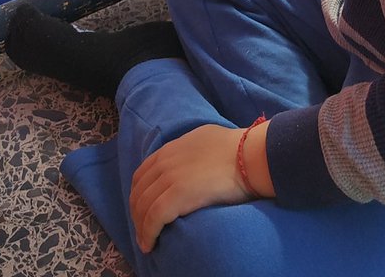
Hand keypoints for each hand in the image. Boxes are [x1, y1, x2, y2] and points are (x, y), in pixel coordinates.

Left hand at [129, 124, 250, 253]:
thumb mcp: (202, 139)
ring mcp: (169, 178)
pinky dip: (148, 234)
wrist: (247, 155)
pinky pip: (153, 219)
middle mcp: (164, 162)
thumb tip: (191, 160)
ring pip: (143, 207)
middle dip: (137, 214)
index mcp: (170, 149)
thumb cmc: (234, 148)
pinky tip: (149, 245)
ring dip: (141, 228)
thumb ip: (189, 151)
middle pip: (138, 193)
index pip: (142, 175)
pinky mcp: (177, 196)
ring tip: (146, 242)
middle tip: (142, 231)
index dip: (138, 195)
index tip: (142, 210)